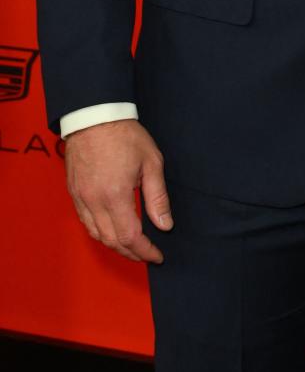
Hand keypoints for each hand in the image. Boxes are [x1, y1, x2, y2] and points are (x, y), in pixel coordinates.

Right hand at [65, 119, 171, 263]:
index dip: (145, 251)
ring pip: (96, 235)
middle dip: (131, 252)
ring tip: (133, 246)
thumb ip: (157, 197)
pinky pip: (86, 222)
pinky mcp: (74, 192)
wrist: (94, 116)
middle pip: (112, 241)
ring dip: (115, 245)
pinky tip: (112, 230)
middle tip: (148, 254)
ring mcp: (81, 198)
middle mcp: (94, 202)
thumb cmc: (125, 135)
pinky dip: (100, 232)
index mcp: (115, 195)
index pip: (130, 237)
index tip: (158, 255)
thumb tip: (165, 225)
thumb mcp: (151, 162)